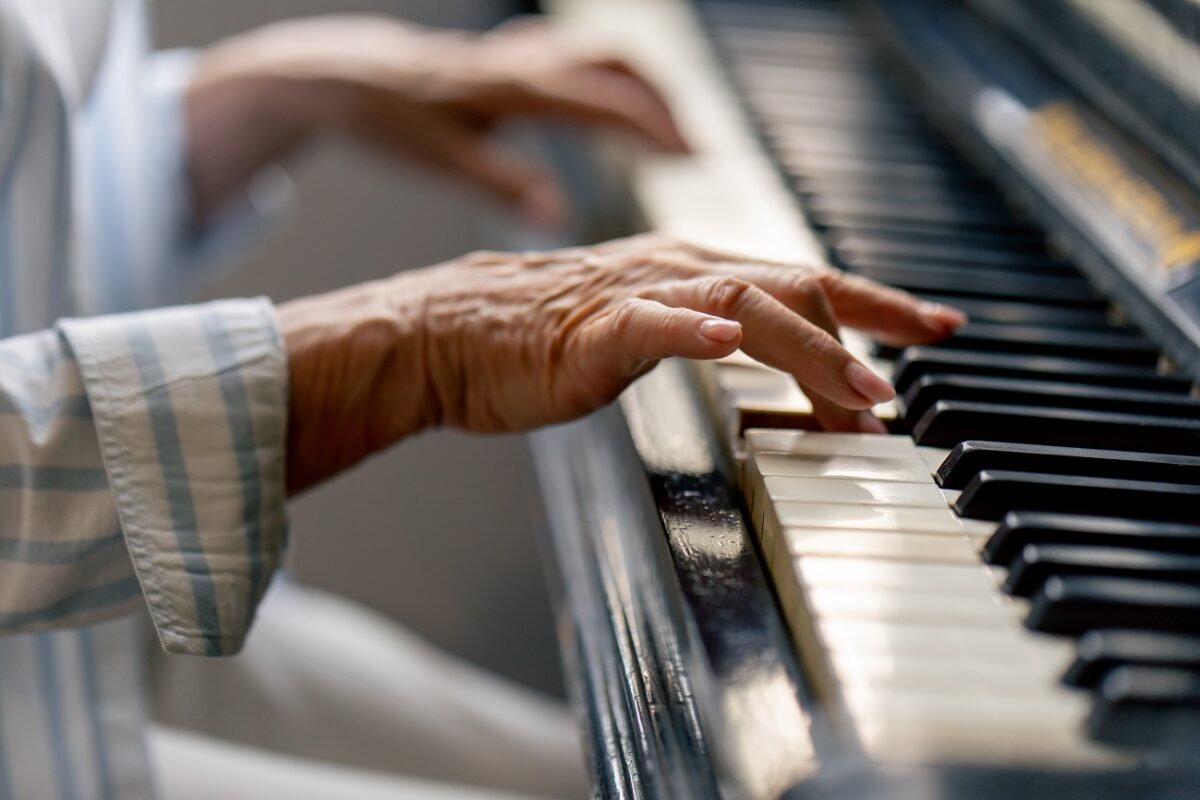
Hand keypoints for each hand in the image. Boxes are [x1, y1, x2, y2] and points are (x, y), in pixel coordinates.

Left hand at [187, 16, 686, 221]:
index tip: (695, 155)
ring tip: (667, 134)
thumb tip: (559, 215)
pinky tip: (611, 108)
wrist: (347, 74)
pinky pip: (579, 58)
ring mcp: (523, 51)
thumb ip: (504, 183)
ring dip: (640, 89)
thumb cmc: (393, 118)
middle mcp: (529, 59)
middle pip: (619, 65)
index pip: (607, 100)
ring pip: (602, 56)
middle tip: (693, 150)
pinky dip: (609, 81)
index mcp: (519, 85)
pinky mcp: (514, 55)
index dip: (656, 127)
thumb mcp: (445, 158)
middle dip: (663, 104)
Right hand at [277, 235, 964, 492]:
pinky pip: (649, 324)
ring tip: (860, 392)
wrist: (447, 334)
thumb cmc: (537, 338)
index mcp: (691, 273)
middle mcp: (675, 271)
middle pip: (792, 286)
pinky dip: (691, 331)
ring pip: (742, 305)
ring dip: (808, 349)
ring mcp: (635, 295)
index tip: (934, 326)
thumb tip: (767, 369)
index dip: (874, 301)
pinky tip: (724, 343)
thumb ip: (704, 339)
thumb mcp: (642, 333)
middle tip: (912, 379)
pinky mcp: (590, 328)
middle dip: (866, 329)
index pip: (802, 279)